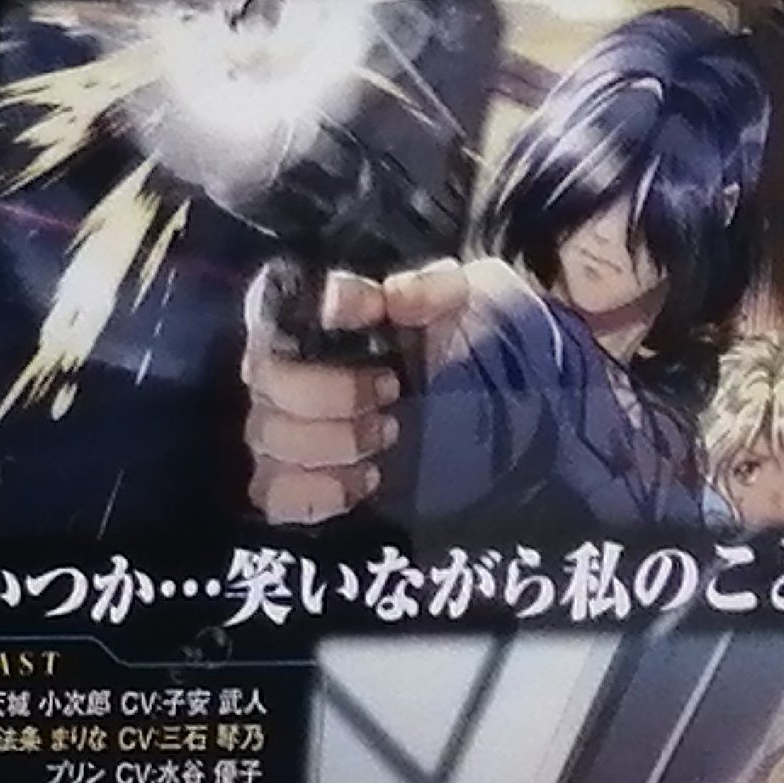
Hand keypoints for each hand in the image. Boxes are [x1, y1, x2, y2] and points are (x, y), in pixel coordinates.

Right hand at [240, 258, 499, 523]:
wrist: (517, 419)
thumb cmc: (479, 347)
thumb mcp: (475, 300)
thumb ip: (433, 289)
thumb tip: (391, 297)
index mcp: (324, 315)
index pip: (277, 297)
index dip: (317, 307)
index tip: (373, 311)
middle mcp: (292, 369)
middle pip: (266, 378)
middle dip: (329, 391)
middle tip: (391, 393)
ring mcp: (291, 431)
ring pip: (268, 436)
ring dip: (329, 441)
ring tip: (388, 438)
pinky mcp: (303, 486)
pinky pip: (275, 493)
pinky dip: (315, 491)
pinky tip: (364, 482)